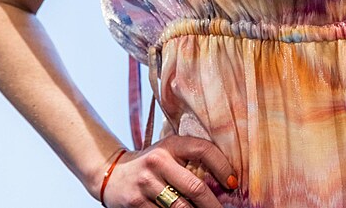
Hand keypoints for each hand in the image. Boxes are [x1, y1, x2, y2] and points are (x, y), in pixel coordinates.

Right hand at [101, 135, 238, 206]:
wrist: (112, 173)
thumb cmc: (151, 163)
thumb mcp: (168, 151)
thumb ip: (189, 157)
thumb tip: (225, 176)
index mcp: (170, 144)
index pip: (203, 150)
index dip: (222, 166)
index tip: (233, 183)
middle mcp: (158, 161)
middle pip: (195, 186)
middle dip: (213, 203)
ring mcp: (146, 183)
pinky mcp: (136, 203)